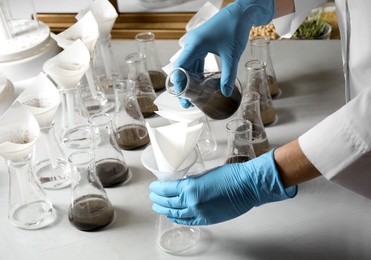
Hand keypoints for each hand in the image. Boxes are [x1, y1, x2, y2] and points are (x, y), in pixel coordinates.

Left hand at [149, 150, 296, 225]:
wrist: (248, 186)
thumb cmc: (231, 175)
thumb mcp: (205, 173)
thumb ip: (192, 180)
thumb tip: (184, 184)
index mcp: (190, 186)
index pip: (166, 189)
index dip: (157, 188)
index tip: (154, 186)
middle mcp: (191, 201)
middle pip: (168, 202)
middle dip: (158, 199)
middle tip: (153, 197)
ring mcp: (198, 212)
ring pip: (175, 213)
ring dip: (165, 210)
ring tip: (159, 207)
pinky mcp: (207, 220)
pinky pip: (187, 221)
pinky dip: (178, 219)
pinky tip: (173, 216)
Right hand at [174, 0, 275, 107]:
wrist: (241, 13)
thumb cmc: (234, 28)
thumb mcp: (232, 55)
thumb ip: (228, 76)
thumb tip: (226, 93)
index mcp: (194, 45)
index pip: (180, 68)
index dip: (179, 84)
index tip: (182, 98)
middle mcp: (191, 44)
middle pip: (182, 69)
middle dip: (184, 86)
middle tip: (187, 102)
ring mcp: (195, 44)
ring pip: (188, 66)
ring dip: (190, 80)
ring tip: (193, 96)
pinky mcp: (201, 44)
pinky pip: (195, 61)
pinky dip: (197, 72)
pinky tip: (200, 83)